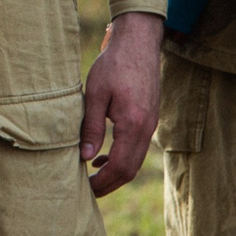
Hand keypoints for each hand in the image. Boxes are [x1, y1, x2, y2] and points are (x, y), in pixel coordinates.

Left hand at [81, 11, 163, 195]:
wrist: (138, 44)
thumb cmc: (113, 65)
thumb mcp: (95, 94)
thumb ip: (91, 127)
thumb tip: (85, 157)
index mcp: (133, 124)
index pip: (121, 167)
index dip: (103, 183)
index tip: (85, 190)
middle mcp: (146, 129)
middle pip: (130, 170)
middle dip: (109, 184)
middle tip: (86, 191)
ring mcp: (150, 125)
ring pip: (135, 161)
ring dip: (115, 173)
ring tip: (91, 177)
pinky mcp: (148, 119)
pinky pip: (137, 148)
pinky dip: (121, 158)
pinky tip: (102, 156)